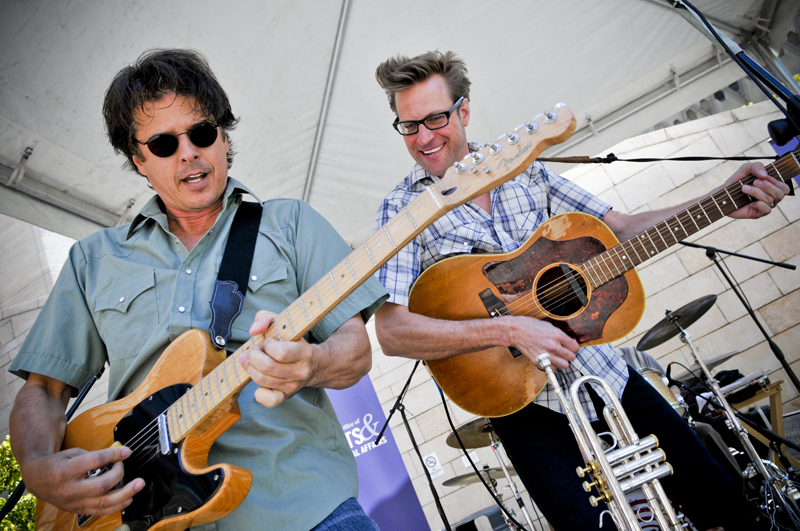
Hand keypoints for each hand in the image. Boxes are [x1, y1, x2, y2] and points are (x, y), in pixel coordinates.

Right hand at [22, 445, 143, 515]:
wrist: (37, 479)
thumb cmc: (56, 463)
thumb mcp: (72, 452)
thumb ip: (95, 454)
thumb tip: (119, 452)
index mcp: (65, 471)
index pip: (94, 461)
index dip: (113, 455)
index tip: (126, 451)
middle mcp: (69, 489)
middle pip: (102, 485)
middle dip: (119, 474)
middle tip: (123, 465)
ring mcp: (74, 502)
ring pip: (104, 502)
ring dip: (126, 493)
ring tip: (139, 484)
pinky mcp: (78, 510)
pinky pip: (100, 511)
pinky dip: (117, 506)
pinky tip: (128, 499)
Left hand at [241, 310, 316, 407]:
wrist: (315, 364)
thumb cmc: (294, 341)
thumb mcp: (283, 323)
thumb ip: (265, 317)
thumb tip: (254, 330)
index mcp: (304, 353)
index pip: (281, 353)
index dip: (268, 345)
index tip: (268, 341)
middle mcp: (300, 372)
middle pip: (267, 367)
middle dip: (253, 356)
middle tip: (255, 350)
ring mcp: (293, 386)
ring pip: (262, 380)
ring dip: (251, 368)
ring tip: (253, 360)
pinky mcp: (285, 396)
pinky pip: (268, 400)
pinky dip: (258, 391)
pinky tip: (260, 378)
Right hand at [504, 316, 578, 369]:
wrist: (515, 331)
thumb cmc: (530, 326)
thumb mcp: (548, 326)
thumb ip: (560, 334)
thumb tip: (569, 342)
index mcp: (557, 335)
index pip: (575, 347)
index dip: (574, 347)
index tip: (571, 347)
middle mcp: (553, 346)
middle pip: (571, 357)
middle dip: (569, 355)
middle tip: (565, 353)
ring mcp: (546, 355)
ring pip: (564, 365)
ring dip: (563, 362)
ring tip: (559, 358)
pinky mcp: (538, 361)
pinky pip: (551, 368)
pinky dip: (551, 365)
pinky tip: (549, 359)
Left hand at [725, 162, 788, 218]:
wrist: (723, 193)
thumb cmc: (737, 181)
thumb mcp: (746, 169)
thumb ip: (757, 166)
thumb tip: (764, 175)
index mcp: (772, 187)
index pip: (784, 187)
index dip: (775, 181)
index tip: (762, 177)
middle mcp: (770, 197)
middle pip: (780, 194)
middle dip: (767, 186)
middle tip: (754, 182)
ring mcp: (764, 206)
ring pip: (771, 200)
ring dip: (757, 192)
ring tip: (744, 188)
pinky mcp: (757, 213)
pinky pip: (767, 210)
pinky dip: (759, 204)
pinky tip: (750, 202)